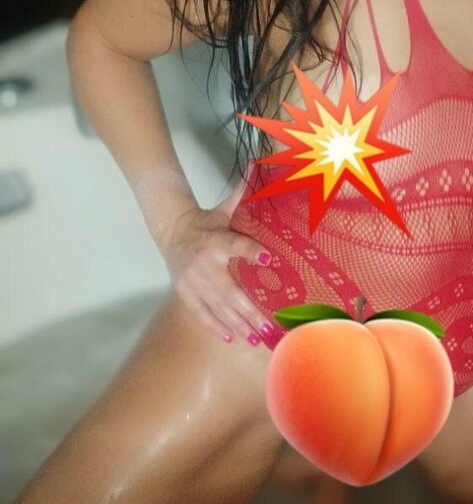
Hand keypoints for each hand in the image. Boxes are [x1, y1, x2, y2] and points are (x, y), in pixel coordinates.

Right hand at [162, 202, 272, 345]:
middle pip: (229, 289)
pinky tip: (232, 338)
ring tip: (256, 337)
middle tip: (269, 325)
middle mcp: (204, 264)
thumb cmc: (206, 222)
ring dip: (237, 324)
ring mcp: (193, 282)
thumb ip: (242, 193)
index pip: (236, 245)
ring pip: (217, 307)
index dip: (251, 252)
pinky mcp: (185, 293)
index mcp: (216, 240)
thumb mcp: (224, 209)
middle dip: (250, 310)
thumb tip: (257, 166)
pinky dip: (216, 326)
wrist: (171, 231)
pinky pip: (202, 313)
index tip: (269, 260)